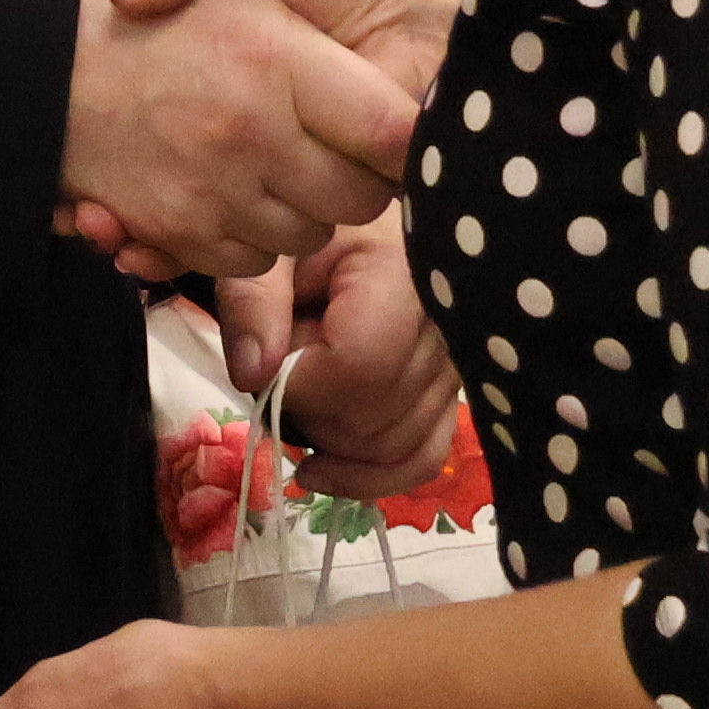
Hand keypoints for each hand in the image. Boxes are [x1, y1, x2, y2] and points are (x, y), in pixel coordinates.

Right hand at [51, 0, 443, 283]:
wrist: (13, 45)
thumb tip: (351, 43)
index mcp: (274, 57)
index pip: (391, 132)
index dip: (405, 134)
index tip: (394, 118)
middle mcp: (249, 134)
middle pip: (359, 197)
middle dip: (359, 175)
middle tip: (335, 138)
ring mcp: (210, 191)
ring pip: (308, 235)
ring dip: (304, 206)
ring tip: (274, 154)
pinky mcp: (175, 231)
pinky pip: (249, 260)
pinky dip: (250, 235)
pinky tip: (230, 185)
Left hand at [273, 210, 456, 497]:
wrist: (358, 232)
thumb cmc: (309, 235)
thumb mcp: (266, 251)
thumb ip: (252, 302)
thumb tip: (256, 376)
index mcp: (402, 276)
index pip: (359, 366)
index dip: (300, 385)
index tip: (265, 362)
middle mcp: (446, 328)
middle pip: (374, 417)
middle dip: (309, 413)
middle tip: (278, 369)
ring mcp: (456, 366)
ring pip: (395, 447)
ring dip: (330, 441)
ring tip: (298, 395)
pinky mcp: (451, 395)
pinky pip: (423, 457)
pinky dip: (369, 476)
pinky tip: (319, 471)